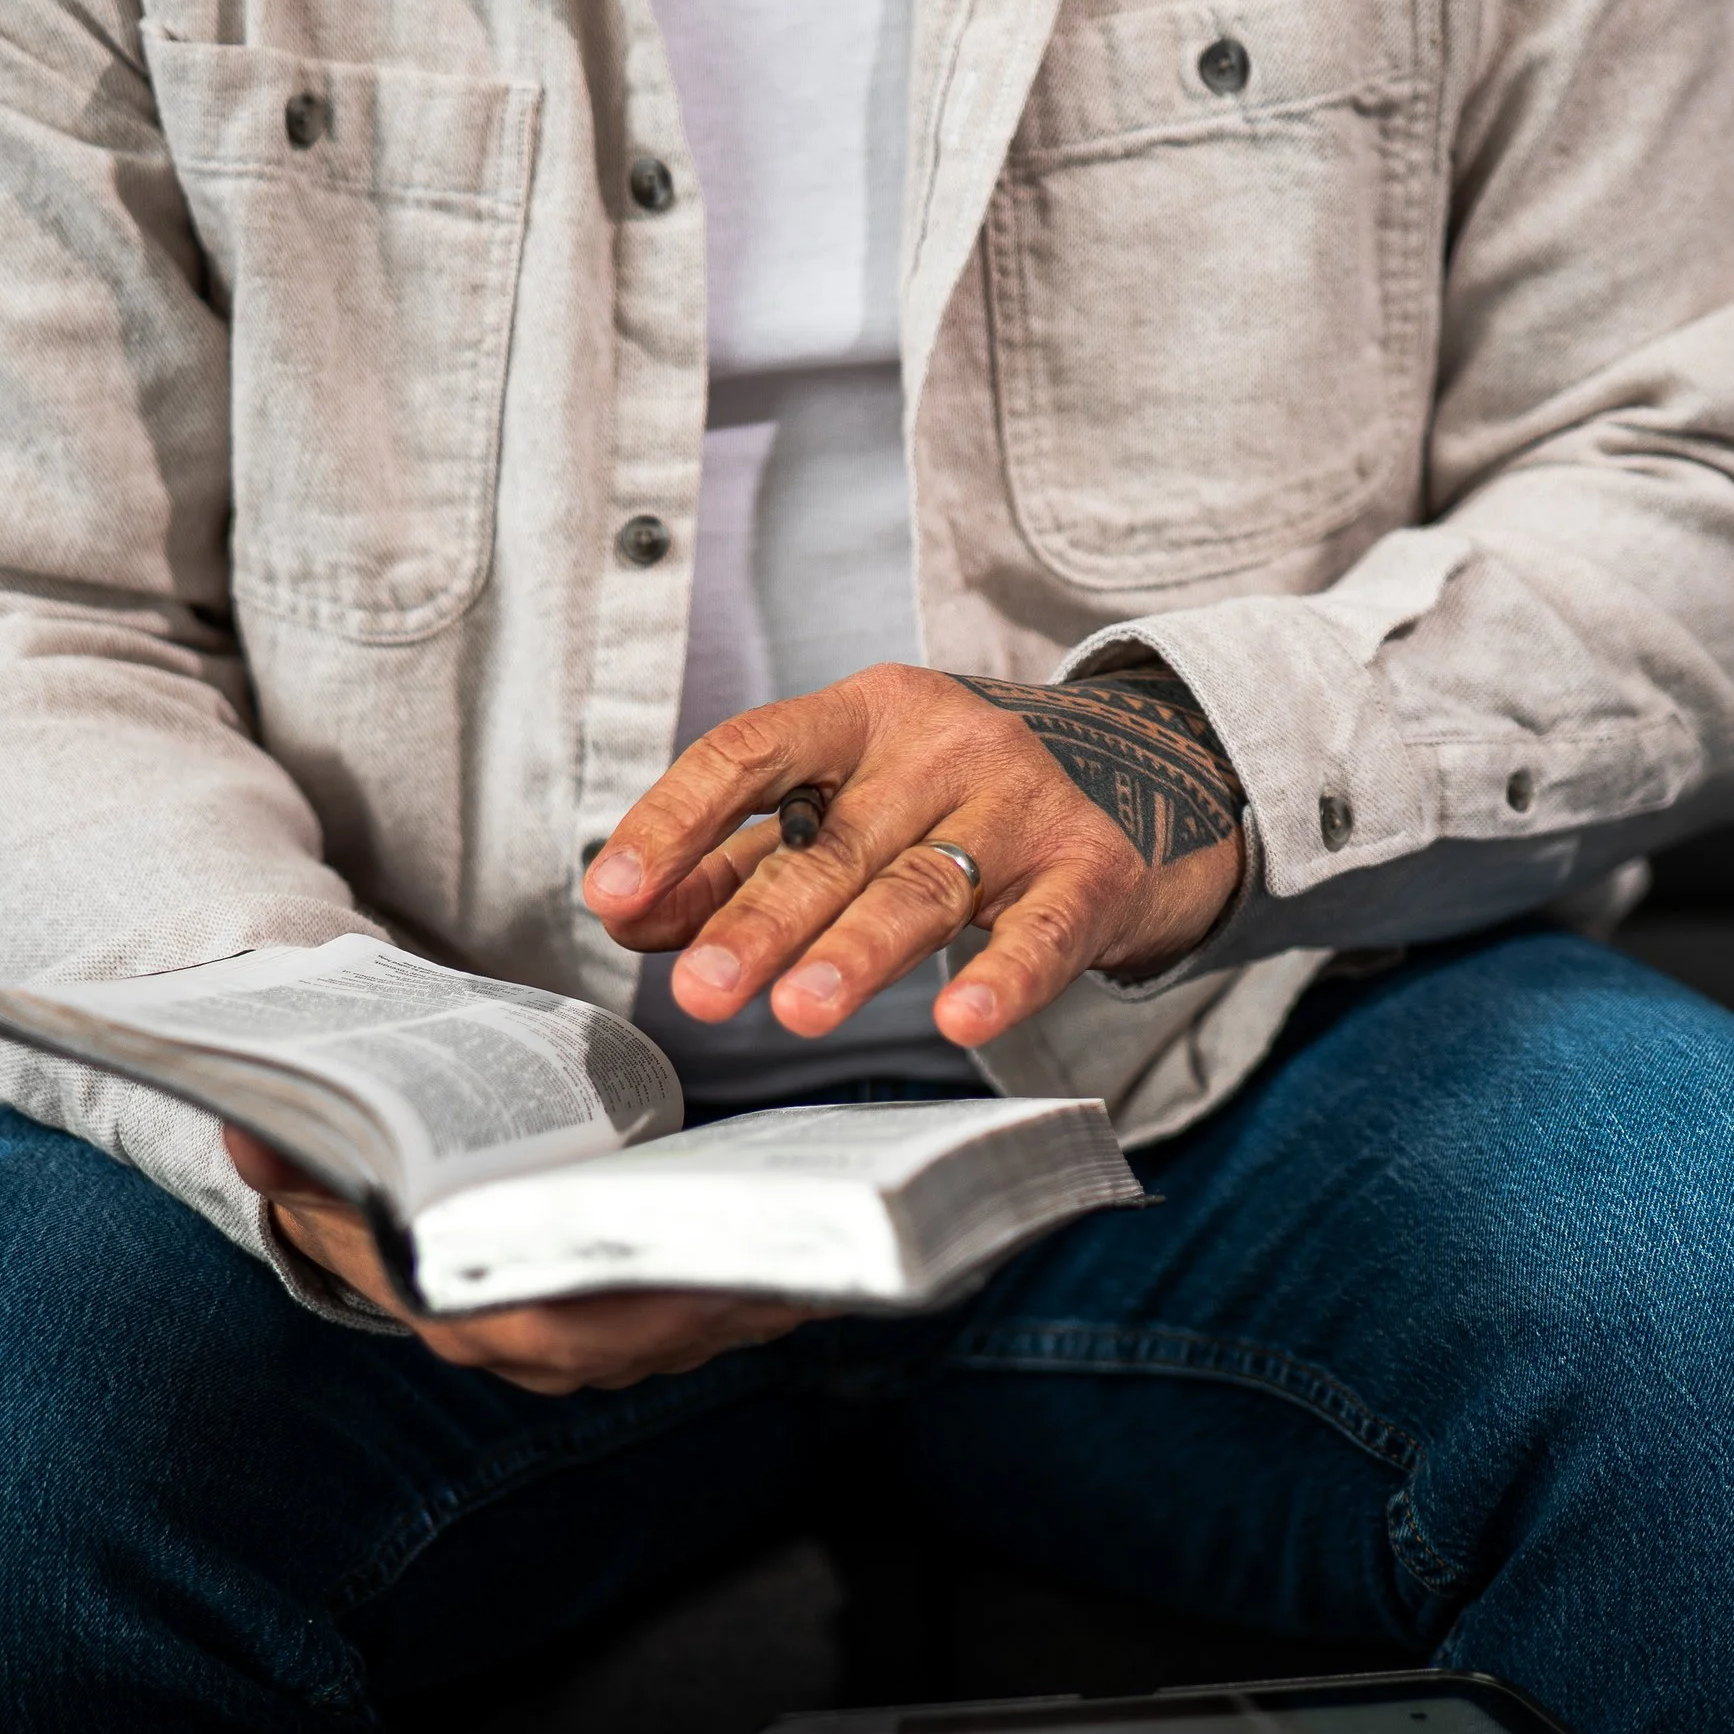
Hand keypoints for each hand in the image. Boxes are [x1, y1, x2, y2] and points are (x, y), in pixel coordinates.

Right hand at [222, 1128, 809, 1392]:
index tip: (709, 1285)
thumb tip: (251, 1136)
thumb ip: (284, 1155)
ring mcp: (578, 1344)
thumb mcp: (312, 1163)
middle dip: (727, 1308)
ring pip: (684, 1337)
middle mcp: (528, 1347)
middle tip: (806, 1262)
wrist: (366, 1202)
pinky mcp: (617, 1320)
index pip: (558, 1331)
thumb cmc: (356, 1176)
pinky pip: (700, 1320)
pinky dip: (757, 1296)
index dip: (638, 1314)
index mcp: (464, 1316)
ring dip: (758, 1306)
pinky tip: (817, 1257)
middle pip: (646, 1341)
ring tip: (834, 1258)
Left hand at [579, 659, 1244, 1049]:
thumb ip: (730, 865)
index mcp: (860, 712)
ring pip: (923, 886)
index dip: (676, 824)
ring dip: (856, 952)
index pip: (750, 752)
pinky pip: (1041, 932)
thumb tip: (627, 918)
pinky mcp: (1090, 868)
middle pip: (834, 840)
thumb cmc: (942, 806)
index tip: (614, 895)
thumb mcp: (834, 813)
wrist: (1119, 785)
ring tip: (799, 1011)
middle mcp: (942, 742)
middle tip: (701, 992)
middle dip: (759, 920)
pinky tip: (960, 1020)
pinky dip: (1001, 978)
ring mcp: (1021, 800)